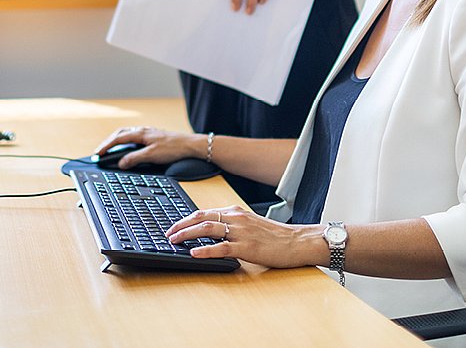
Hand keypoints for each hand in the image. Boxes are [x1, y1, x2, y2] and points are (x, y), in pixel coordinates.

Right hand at [91, 126, 204, 170]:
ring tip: (110, 150)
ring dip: (116, 141)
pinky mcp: (153, 137)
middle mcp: (142, 131)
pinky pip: (134, 137)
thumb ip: (134, 158)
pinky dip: (125, 142)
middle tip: (100, 152)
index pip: (118, 139)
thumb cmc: (173, 148)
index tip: (97, 154)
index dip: (106, 147)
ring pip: (127, 134)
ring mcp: (147, 133)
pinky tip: (127, 148)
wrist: (190, 145)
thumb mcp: (151, 156)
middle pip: (120, 134)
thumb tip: (121, 163)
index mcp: (140, 133)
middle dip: (108, 142)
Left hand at [166, 206, 322, 268]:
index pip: (204, 212)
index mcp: (235, 212)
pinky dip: (205, 250)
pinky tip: (194, 253)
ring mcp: (241, 232)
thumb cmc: (275, 236)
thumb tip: (209, 232)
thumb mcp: (249, 224)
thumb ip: (231, 226)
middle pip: (201, 217)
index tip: (173, 226)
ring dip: (187, 234)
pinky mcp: (247, 247)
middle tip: (167, 233)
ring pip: (207, 229)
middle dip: (180, 225)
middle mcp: (236, 218)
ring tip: (174, 241)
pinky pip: (221, 247)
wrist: (297, 241)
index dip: (186, 219)